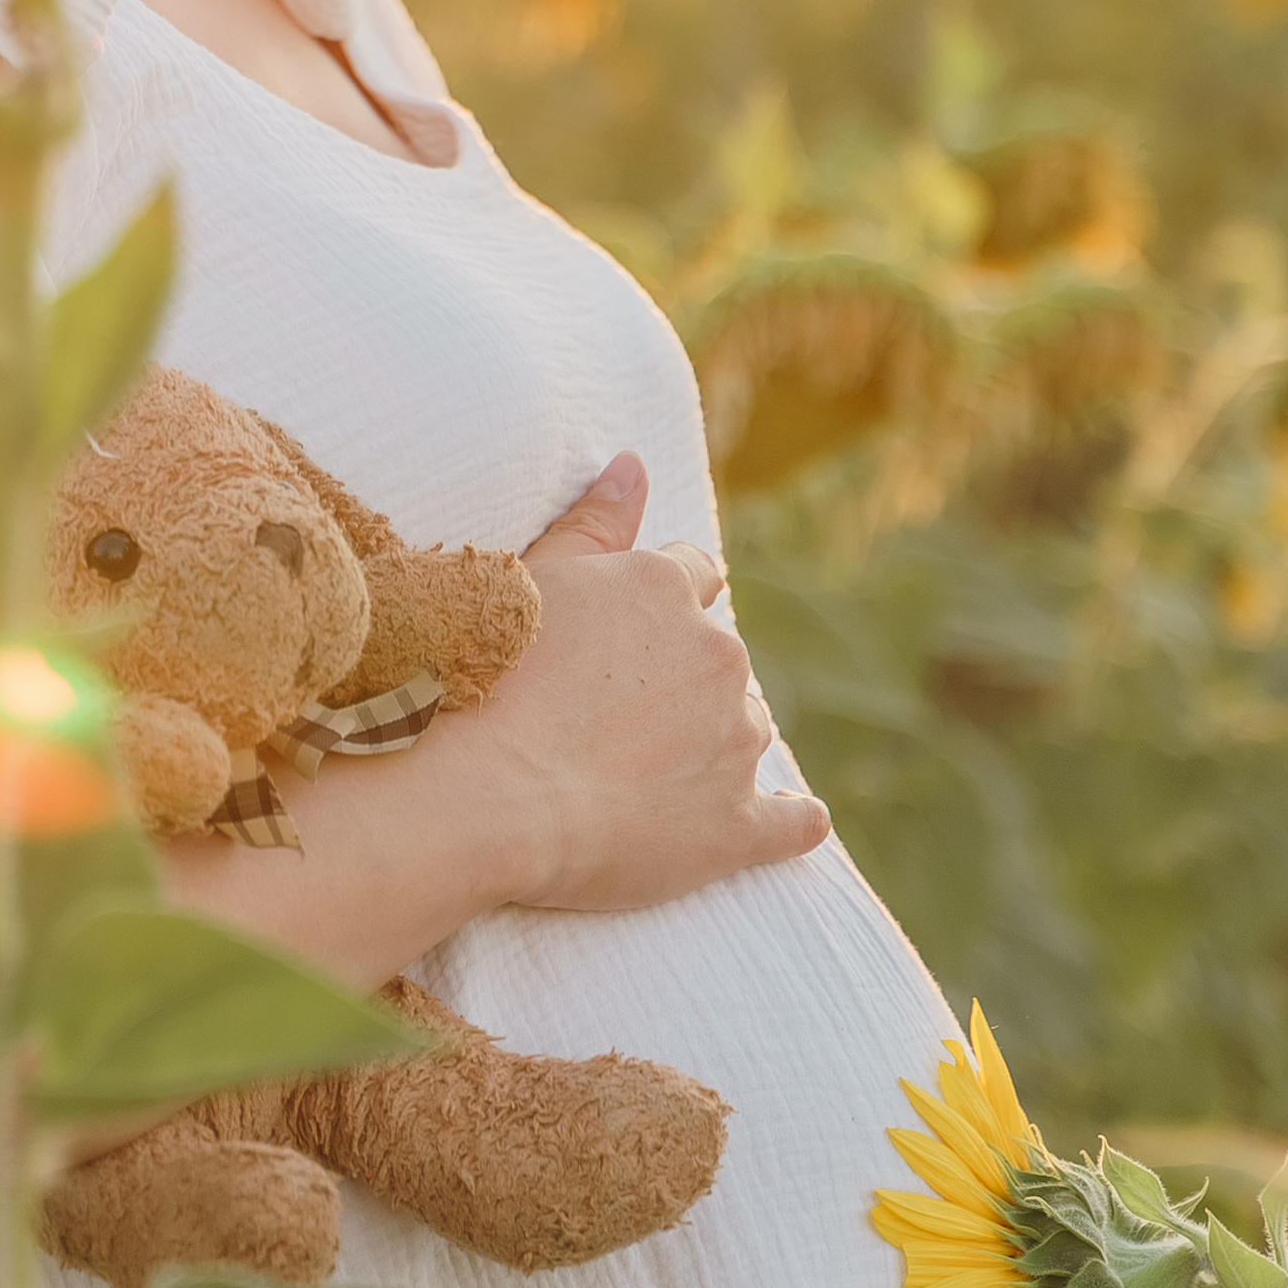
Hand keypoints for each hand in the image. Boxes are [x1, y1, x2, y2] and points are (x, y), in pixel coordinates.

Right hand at [476, 451, 831, 913]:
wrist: (491, 794)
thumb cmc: (494, 679)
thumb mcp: (536, 577)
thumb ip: (594, 521)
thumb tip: (635, 464)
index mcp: (667, 588)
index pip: (690, 577)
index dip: (658, 606)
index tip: (631, 636)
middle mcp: (718, 655)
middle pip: (718, 656)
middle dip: (683, 677)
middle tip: (619, 712)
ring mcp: (734, 741)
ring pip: (746, 726)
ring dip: (715, 739)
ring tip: (652, 771)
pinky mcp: (737, 824)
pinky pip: (790, 823)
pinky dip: (793, 822)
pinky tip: (797, 822)